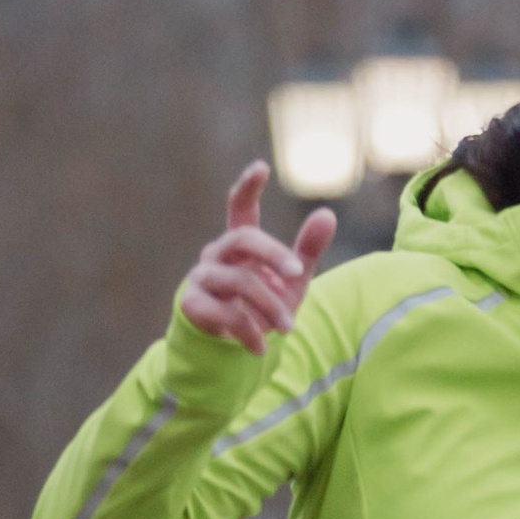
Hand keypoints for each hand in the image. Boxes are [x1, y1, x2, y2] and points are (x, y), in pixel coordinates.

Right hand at [176, 163, 337, 354]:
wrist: (229, 350)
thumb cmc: (261, 308)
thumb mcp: (291, 283)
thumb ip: (307, 251)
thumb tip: (327, 214)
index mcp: (241, 244)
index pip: (240, 208)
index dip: (249, 187)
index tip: (262, 168)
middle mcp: (217, 253)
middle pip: (244, 238)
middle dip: (274, 254)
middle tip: (299, 274)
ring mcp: (202, 277)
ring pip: (240, 281)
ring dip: (270, 306)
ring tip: (289, 328)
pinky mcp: (192, 304)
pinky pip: (227, 313)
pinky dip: (250, 332)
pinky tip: (262, 348)